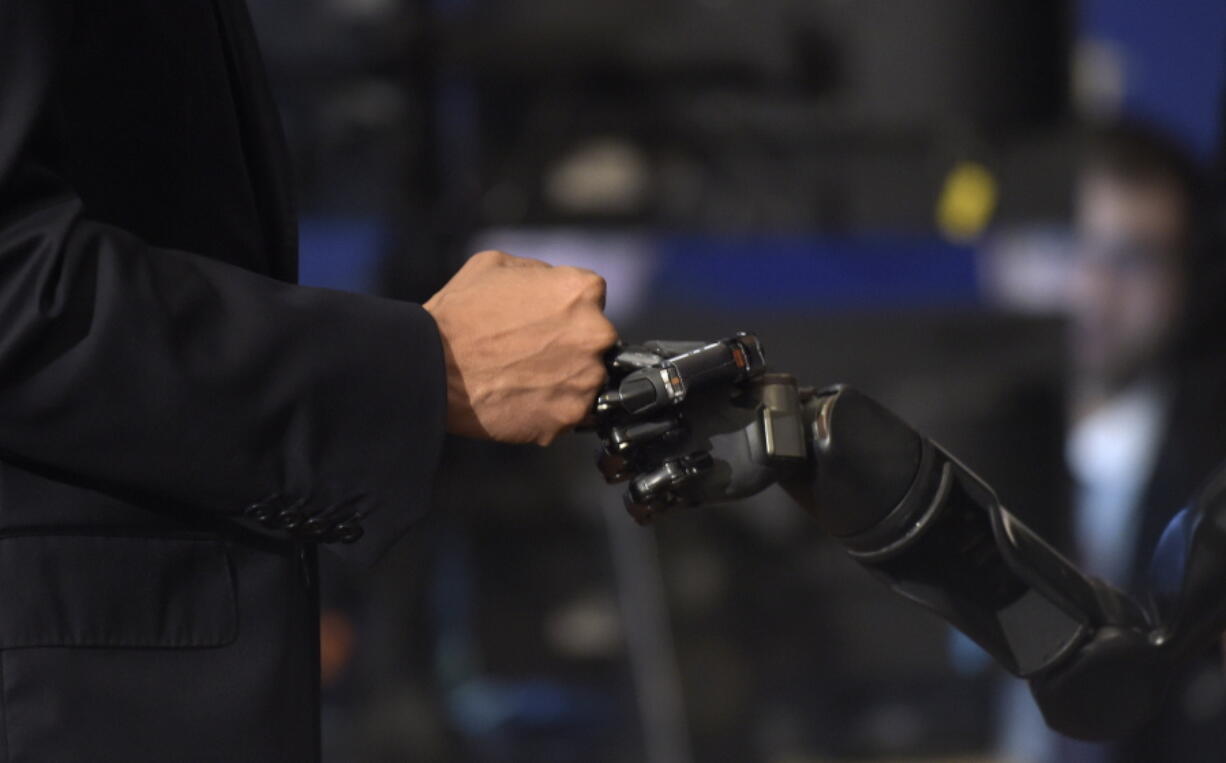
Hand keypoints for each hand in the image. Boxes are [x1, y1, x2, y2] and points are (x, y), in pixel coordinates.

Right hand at [423, 250, 617, 444]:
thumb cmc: (459, 314)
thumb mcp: (497, 266)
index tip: (544, 319)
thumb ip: (540, 273)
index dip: (565, 307)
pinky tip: (521, 398)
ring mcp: (586, 379)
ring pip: (586, 378)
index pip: (592, 297)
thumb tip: (555, 285)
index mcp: (582, 291)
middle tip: (533, 351)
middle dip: (571, 344)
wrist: (431, 368)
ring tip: (524, 377)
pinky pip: (570, 411)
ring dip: (564, 378)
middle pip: (596, 340)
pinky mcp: (570, 415)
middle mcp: (595, 334)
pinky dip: (550, 408)